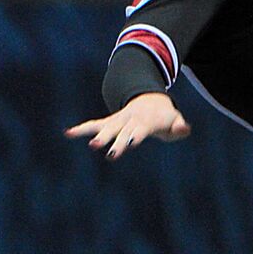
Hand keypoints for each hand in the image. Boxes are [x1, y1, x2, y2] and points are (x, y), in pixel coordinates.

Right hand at [65, 91, 189, 158]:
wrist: (152, 100)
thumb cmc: (165, 116)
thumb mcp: (175, 120)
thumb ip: (179, 127)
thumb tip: (184, 128)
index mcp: (146, 121)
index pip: (140, 130)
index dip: (135, 136)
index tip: (130, 143)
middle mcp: (130, 119)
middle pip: (121, 131)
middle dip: (115, 141)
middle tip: (108, 153)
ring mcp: (118, 120)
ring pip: (105, 127)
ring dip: (95, 134)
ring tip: (84, 142)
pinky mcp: (110, 122)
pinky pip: (94, 125)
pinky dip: (82, 129)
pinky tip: (68, 133)